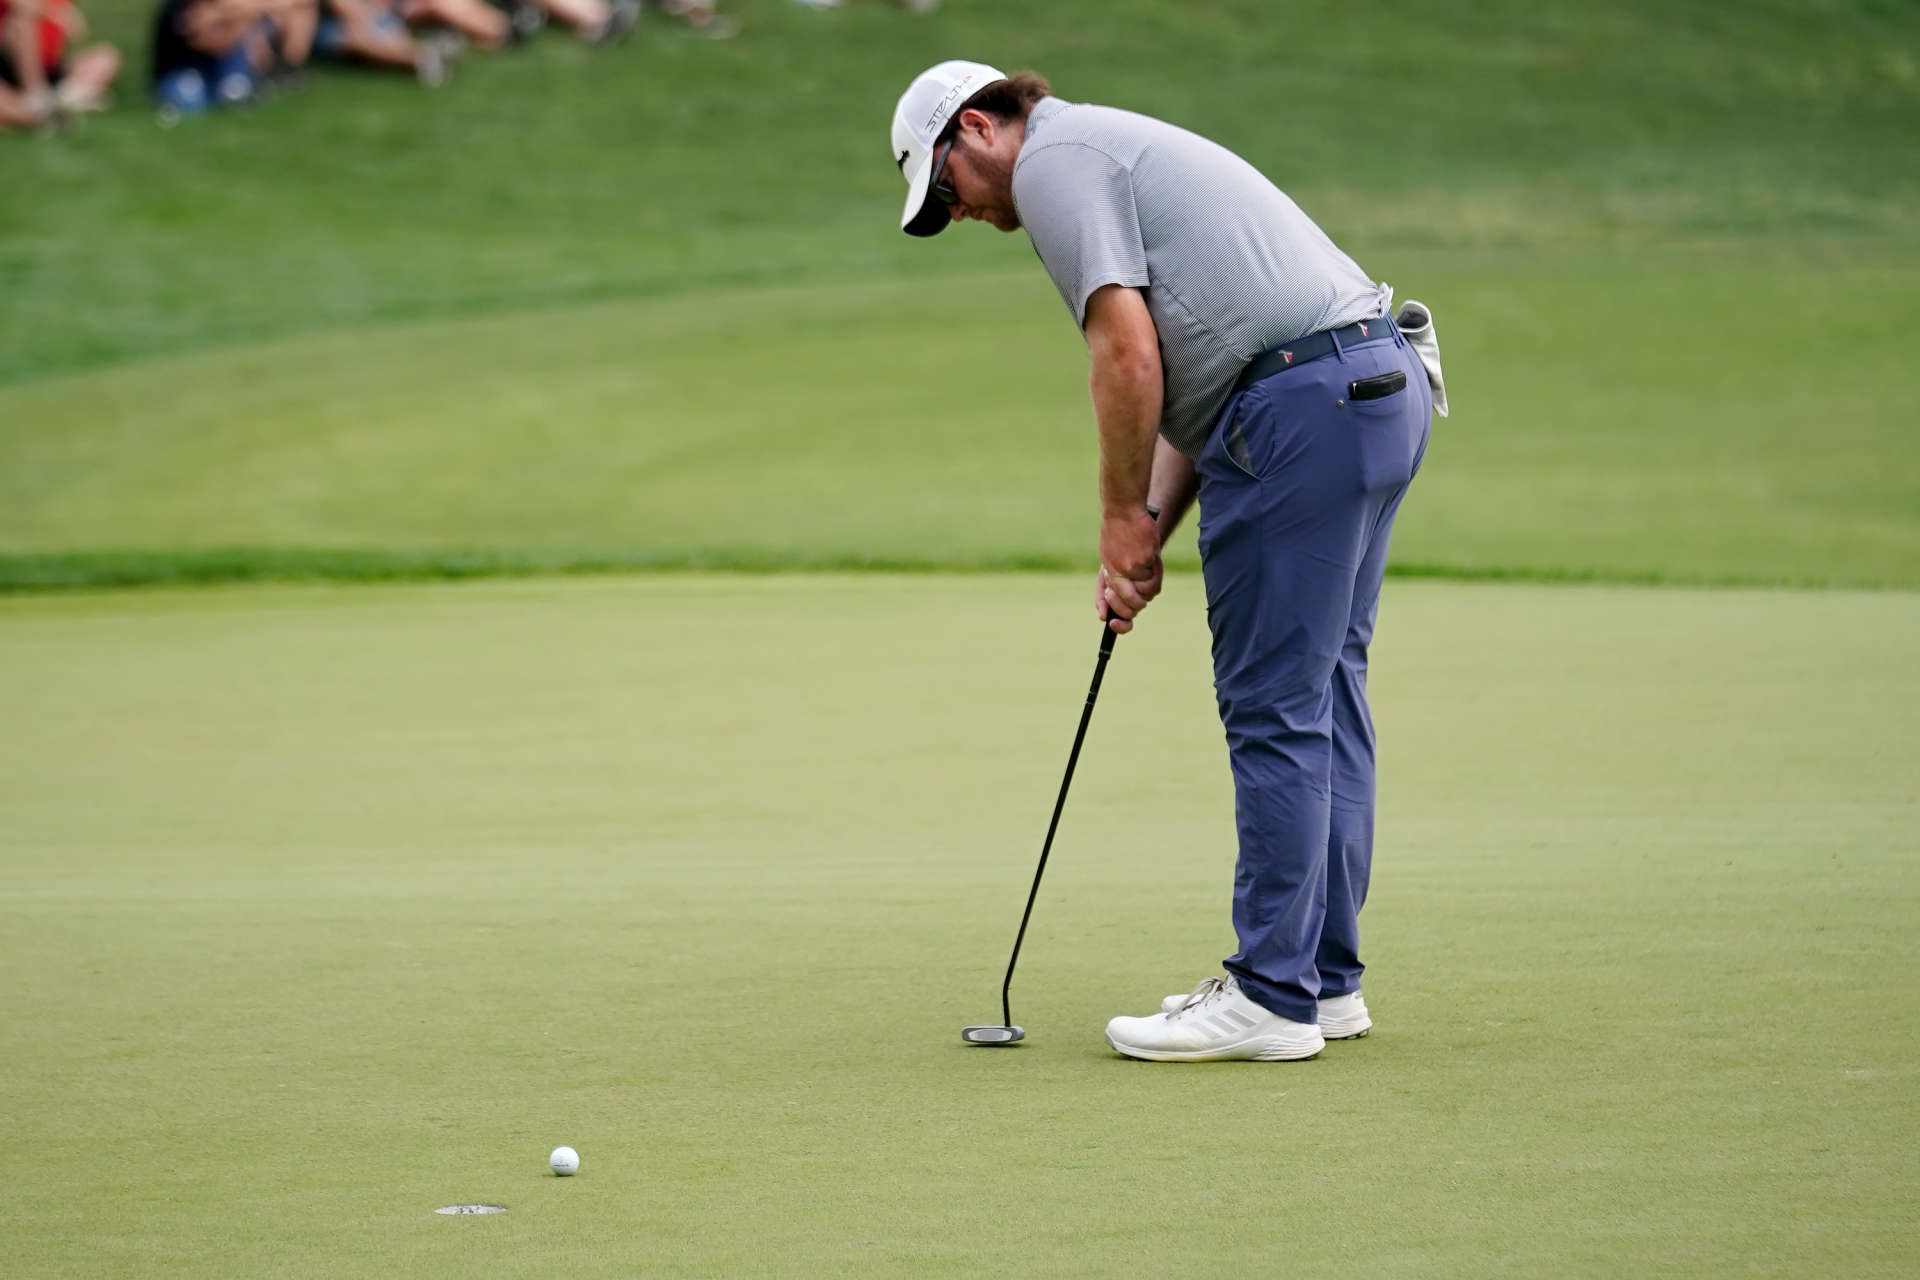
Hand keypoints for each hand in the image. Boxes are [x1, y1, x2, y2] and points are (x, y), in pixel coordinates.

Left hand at [1096, 509, 1161, 633]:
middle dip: (1138, 604)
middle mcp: (1117, 573)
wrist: (1124, 511)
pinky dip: (1156, 568)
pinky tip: (1151, 556)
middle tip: (1140, 593)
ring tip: (1147, 567)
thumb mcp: (1107, 560)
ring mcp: (1132, 567)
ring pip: (1148, 592)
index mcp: (1108, 574)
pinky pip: (1155, 575)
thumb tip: (1103, 615)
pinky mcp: (1146, 559)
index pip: (1110, 605)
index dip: (1116, 621)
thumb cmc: (1117, 536)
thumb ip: (1108, 585)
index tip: (1114, 624)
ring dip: (1151, 582)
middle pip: (1133, 605)